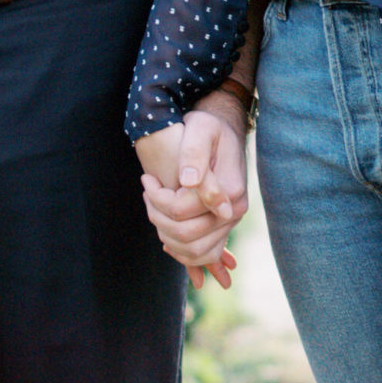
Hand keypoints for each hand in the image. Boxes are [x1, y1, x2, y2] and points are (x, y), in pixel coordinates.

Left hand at [134, 98, 249, 288]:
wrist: (224, 132)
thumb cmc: (209, 127)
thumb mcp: (200, 129)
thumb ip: (194, 153)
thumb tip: (188, 181)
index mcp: (229, 190)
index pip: (180, 211)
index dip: (157, 198)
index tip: (147, 179)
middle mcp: (234, 211)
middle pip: (186, 235)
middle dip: (157, 217)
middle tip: (148, 193)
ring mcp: (230, 222)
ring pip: (194, 251)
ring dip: (166, 235)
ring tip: (156, 208)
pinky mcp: (223, 228)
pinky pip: (204, 255)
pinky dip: (182, 252)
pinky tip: (166, 232)